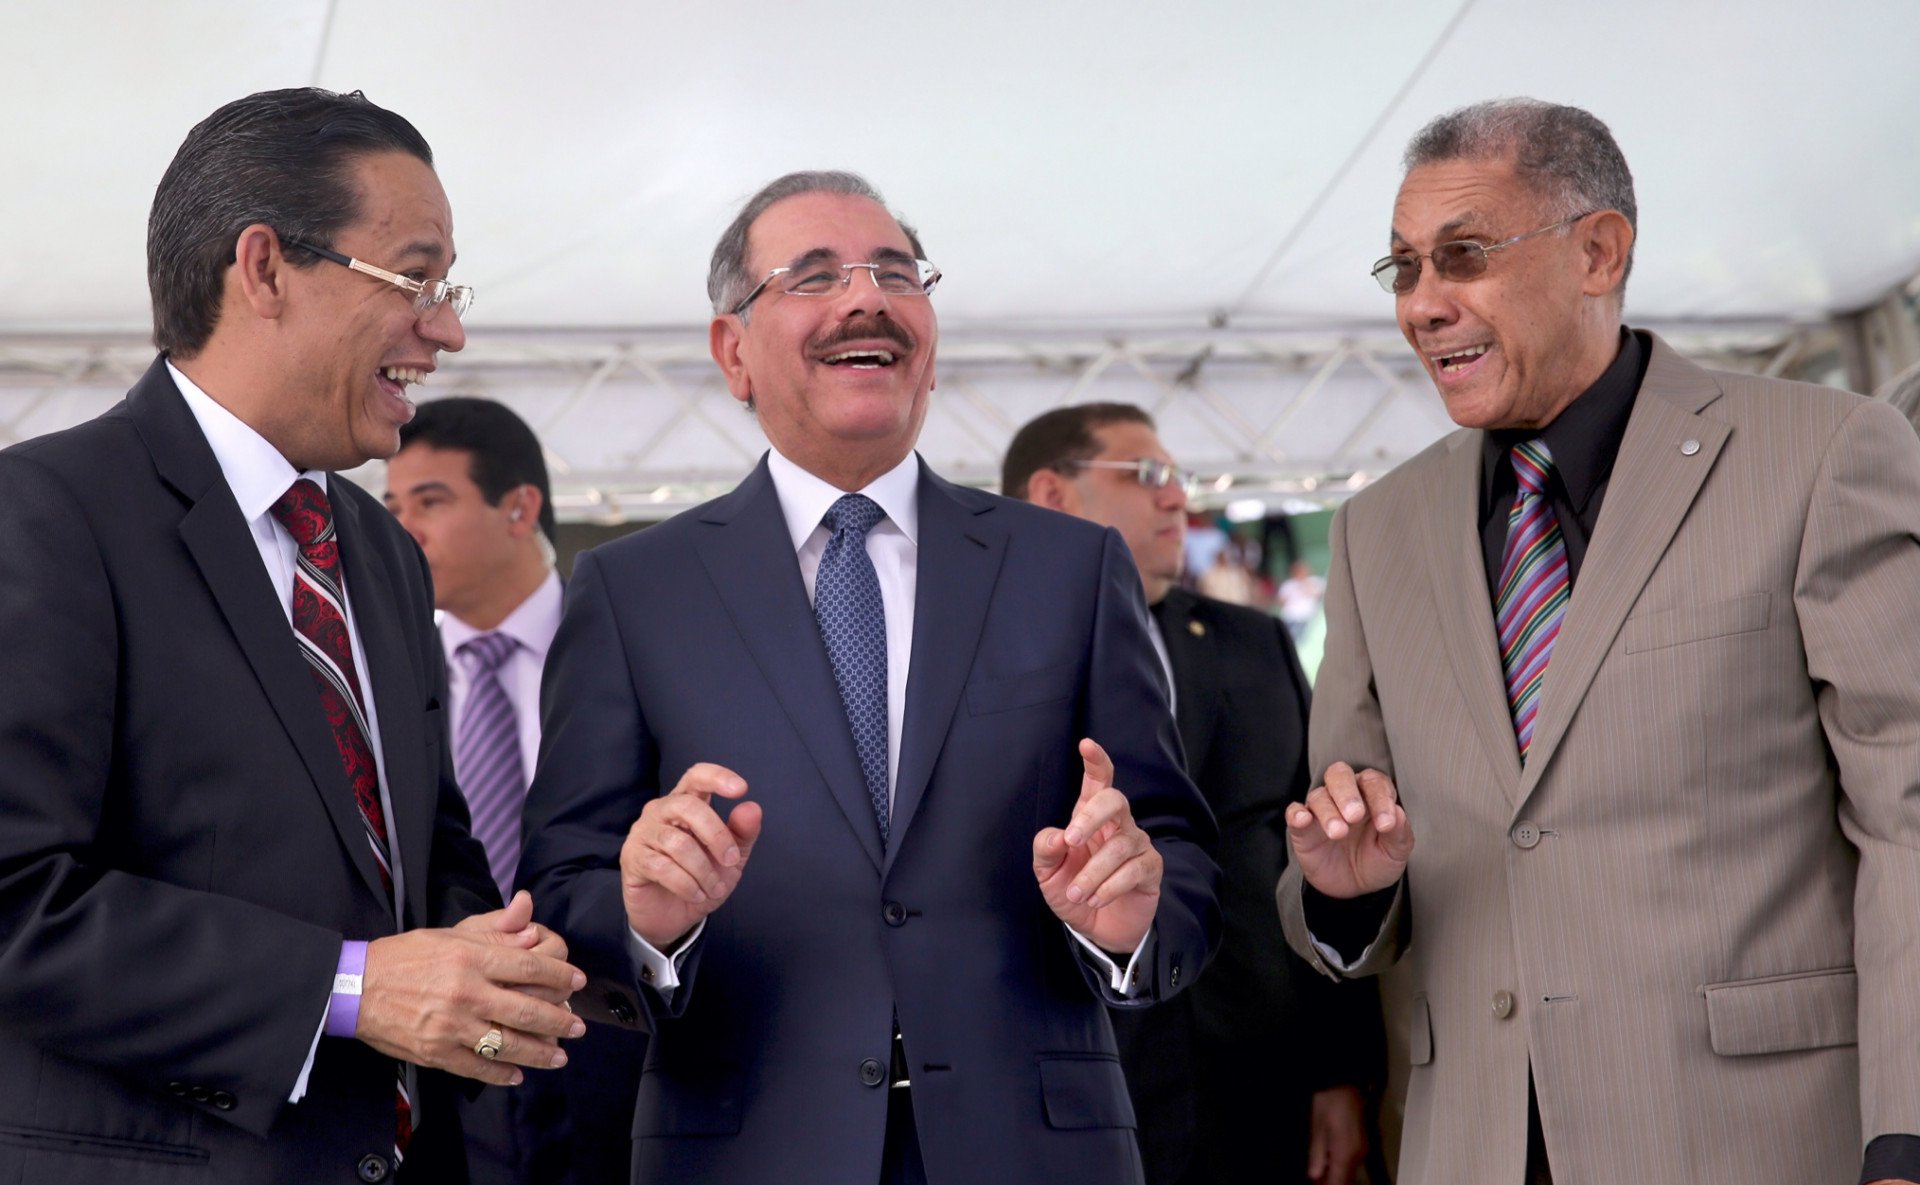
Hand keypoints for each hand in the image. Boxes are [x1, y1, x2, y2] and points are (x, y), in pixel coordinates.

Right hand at [357, 892, 586, 1085]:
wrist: (356, 986)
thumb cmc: (404, 956)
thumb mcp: (450, 933)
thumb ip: (493, 928)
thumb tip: (528, 916)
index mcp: (469, 958)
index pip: (528, 965)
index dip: (559, 974)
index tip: (577, 980)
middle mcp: (464, 992)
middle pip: (526, 1009)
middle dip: (559, 1020)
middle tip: (578, 1026)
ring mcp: (450, 1025)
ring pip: (507, 1043)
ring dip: (539, 1052)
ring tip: (558, 1055)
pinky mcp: (435, 1052)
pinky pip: (477, 1067)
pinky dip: (501, 1073)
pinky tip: (518, 1074)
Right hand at [621, 763, 762, 949]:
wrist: (674, 916)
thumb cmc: (701, 878)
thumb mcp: (731, 858)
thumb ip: (742, 833)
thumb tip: (752, 807)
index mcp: (685, 803)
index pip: (696, 776)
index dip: (717, 777)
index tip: (741, 789)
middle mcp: (660, 811)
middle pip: (688, 806)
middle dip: (717, 835)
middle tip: (732, 861)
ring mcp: (643, 833)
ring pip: (678, 843)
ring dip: (703, 870)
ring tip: (714, 888)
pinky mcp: (632, 858)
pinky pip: (662, 867)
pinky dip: (686, 884)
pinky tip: (695, 894)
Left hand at [1032, 739, 1161, 955]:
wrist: (1098, 928)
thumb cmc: (1072, 891)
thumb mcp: (1047, 873)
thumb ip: (1046, 850)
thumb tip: (1058, 834)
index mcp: (1089, 817)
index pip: (1098, 781)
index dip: (1095, 761)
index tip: (1086, 744)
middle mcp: (1117, 824)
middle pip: (1114, 800)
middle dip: (1091, 817)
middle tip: (1070, 841)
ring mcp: (1137, 844)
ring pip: (1119, 846)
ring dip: (1092, 873)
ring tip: (1076, 895)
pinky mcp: (1151, 868)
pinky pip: (1133, 870)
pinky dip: (1109, 887)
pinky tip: (1095, 900)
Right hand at [1285, 762, 1412, 898]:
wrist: (1355, 888)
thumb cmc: (1376, 861)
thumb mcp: (1395, 852)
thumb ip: (1399, 832)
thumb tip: (1398, 813)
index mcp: (1371, 796)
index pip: (1374, 783)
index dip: (1380, 799)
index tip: (1386, 823)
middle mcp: (1344, 797)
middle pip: (1339, 775)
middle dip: (1347, 793)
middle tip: (1355, 815)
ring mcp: (1321, 811)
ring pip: (1318, 796)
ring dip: (1328, 812)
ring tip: (1339, 833)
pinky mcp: (1303, 829)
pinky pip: (1294, 812)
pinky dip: (1296, 814)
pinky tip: (1303, 820)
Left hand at [1307, 1084, 1366, 1184]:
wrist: (1343, 1083)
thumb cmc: (1327, 1104)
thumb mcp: (1317, 1129)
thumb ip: (1316, 1156)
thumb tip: (1315, 1177)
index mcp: (1345, 1154)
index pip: (1338, 1183)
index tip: (1316, 1183)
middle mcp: (1358, 1156)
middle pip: (1345, 1180)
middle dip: (1331, 1181)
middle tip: (1315, 1175)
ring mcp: (1362, 1149)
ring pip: (1349, 1172)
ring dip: (1335, 1174)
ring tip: (1319, 1168)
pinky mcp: (1362, 1143)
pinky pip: (1352, 1162)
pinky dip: (1340, 1165)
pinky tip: (1328, 1159)